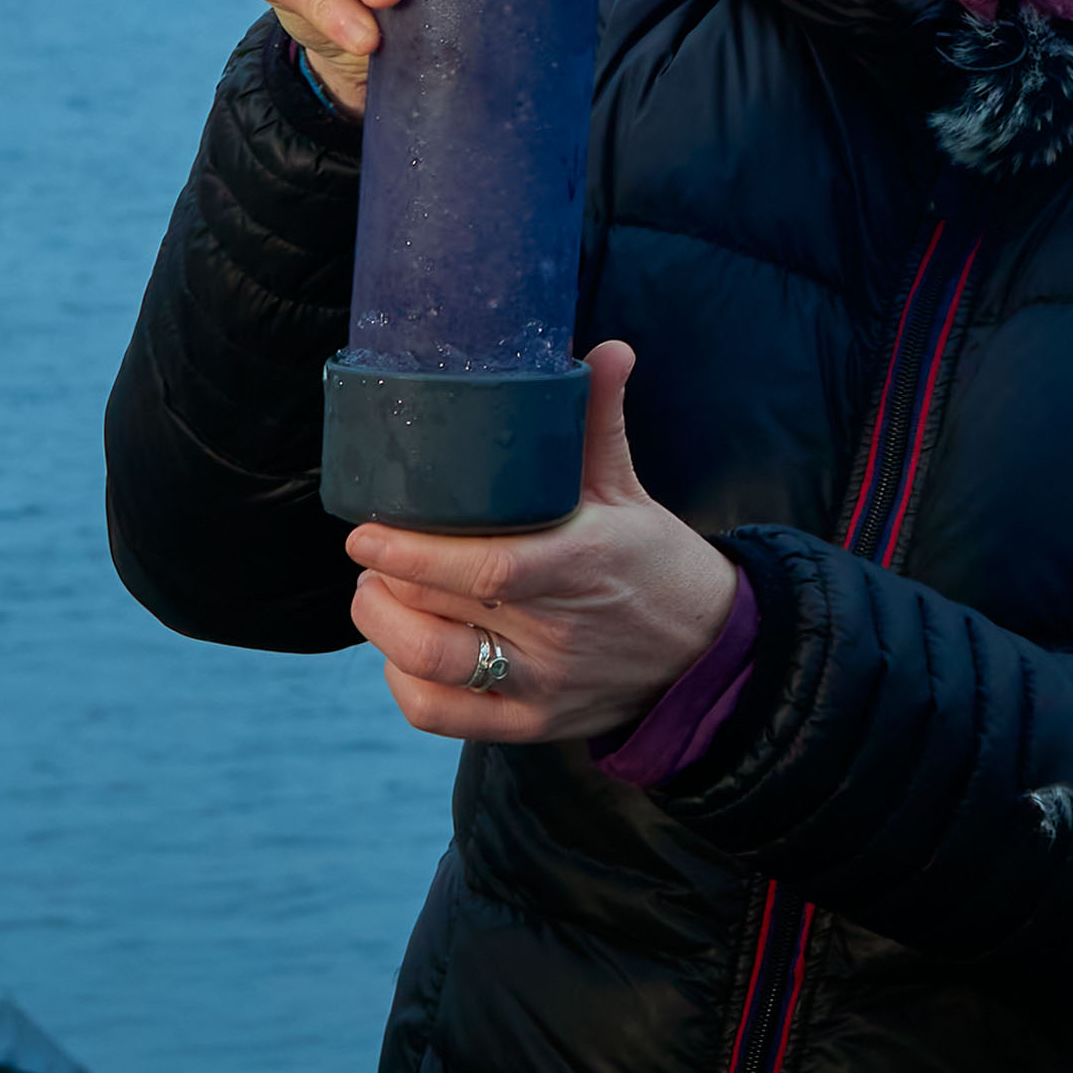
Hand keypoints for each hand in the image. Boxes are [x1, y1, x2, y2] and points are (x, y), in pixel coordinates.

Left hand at [349, 345, 737, 749]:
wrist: (707, 655)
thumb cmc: (658, 563)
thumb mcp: (630, 492)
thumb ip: (600, 422)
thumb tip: (605, 347)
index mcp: (583, 563)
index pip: (486, 569)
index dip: (413, 553)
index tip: (365, 532)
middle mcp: (559, 631)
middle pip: (441, 614)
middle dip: (385, 579)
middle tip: (373, 551)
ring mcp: (543, 685)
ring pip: (432, 668)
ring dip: (383, 629)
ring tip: (376, 593)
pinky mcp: (531, 725)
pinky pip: (442, 716)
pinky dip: (402, 683)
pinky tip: (400, 650)